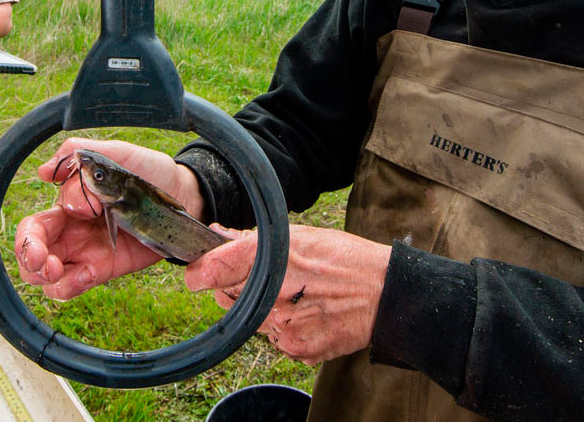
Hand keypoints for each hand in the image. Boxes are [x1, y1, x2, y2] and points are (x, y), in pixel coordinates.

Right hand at [15, 138, 204, 299]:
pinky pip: (74, 285)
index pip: (33, 226)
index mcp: (68, 206)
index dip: (30, 235)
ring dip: (46, 280)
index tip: (53, 233)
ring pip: (47, 277)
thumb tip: (43, 173)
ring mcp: (86, 252)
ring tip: (59, 272)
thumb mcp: (114, 153)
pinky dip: (69, 286)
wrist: (181, 193)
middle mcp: (71, 231)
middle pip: (31, 254)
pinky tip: (85, 276)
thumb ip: (78, 154)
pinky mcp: (104, 269)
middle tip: (46, 264)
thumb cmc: (146, 169)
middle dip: (29, 261)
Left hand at [185, 225, 389, 364]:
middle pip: (225, 297)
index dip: (200, 271)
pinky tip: (307, 313)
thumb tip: (220, 236)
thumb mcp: (300, 236)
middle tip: (267, 279)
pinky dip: (284, 329)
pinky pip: (274, 340)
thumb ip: (253, 239)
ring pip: (250, 321)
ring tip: (296, 295)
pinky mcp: (296, 348)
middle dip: (236, 288)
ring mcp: (283, 326)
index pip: (211, 270)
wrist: (384, 293)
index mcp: (270, 259)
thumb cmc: (344, 258)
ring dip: (263, 309)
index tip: (199, 271)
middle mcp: (272, 295)